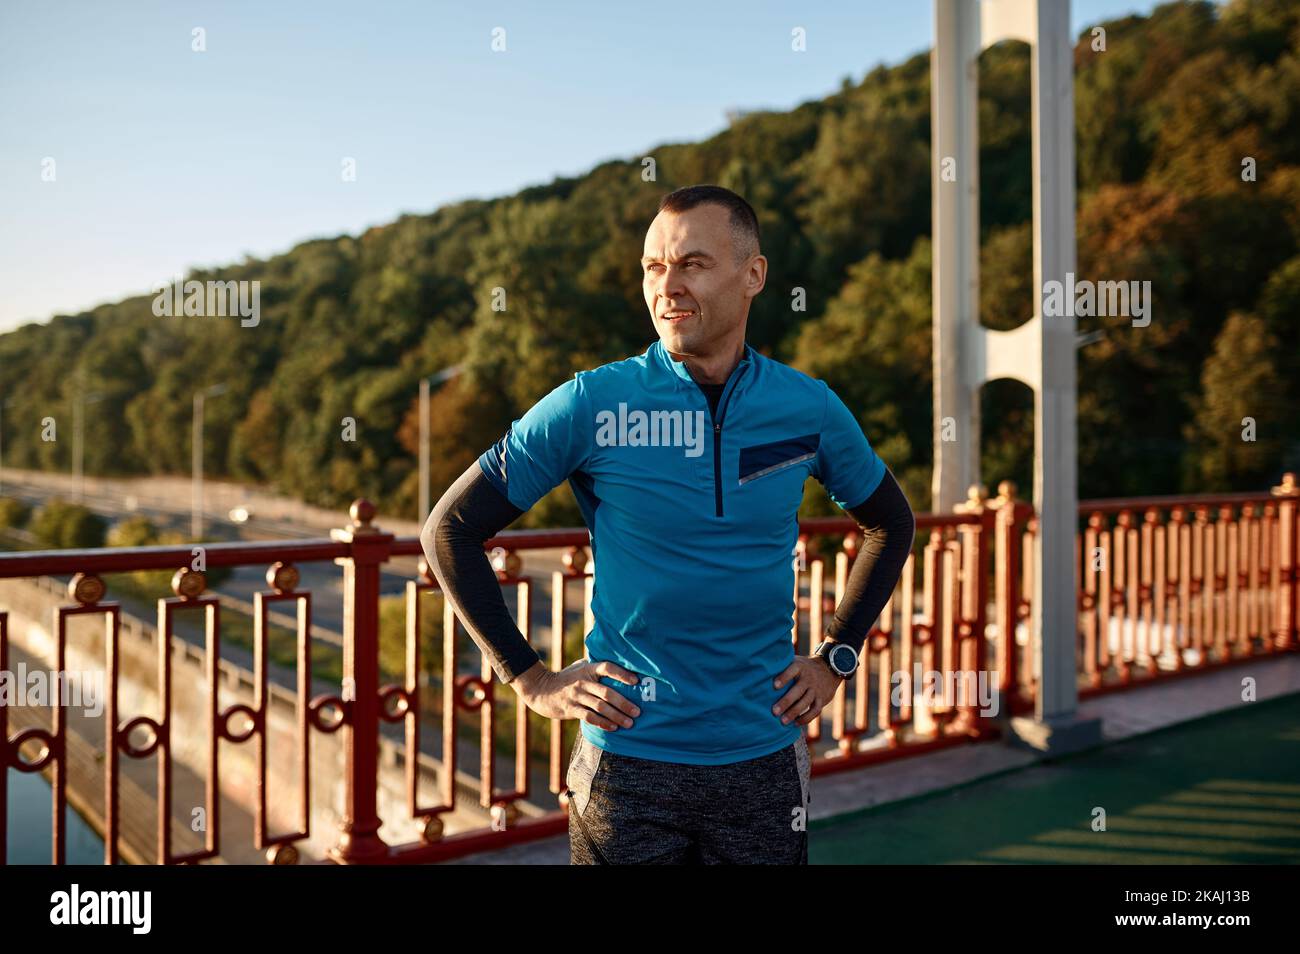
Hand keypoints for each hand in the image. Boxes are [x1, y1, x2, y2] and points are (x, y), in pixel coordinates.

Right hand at [511, 658, 642, 730]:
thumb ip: (595, 667)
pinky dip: (603, 723)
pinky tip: (613, 727)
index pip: (607, 667)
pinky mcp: (570, 709)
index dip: (622, 673)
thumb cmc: (566, 678)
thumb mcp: (579, 668)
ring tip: (629, 723)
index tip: (636, 681)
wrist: (540, 689)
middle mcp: (583, 681)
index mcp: (587, 669)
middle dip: (624, 703)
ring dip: (617, 716)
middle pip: (607, 692)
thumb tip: (619, 668)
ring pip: (600, 707)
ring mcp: (576, 696)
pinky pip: (589, 717)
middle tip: (637, 712)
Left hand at [772, 655, 843, 725]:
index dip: (784, 677)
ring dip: (794, 713)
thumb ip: (782, 664)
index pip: (792, 670)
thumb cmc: (803, 667)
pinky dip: (806, 718)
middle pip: (798, 690)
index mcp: (800, 667)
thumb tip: (760, 668)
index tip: (774, 686)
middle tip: (774, 712)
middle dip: (786, 702)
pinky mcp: (822, 699)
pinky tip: (795, 723)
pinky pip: (815, 711)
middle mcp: (809, 678)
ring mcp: (816, 689)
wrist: (829, 669)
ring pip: (806, 702)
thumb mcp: (795, 661)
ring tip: (783, 721)